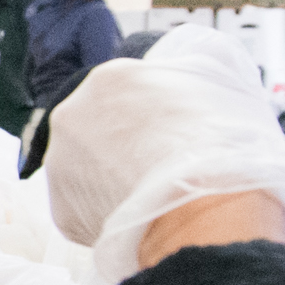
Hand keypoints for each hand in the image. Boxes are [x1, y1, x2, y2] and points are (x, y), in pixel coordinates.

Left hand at [43, 28, 284, 280]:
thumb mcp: (224, 84)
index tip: (173, 138)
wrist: (205, 210)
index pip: (126, 94)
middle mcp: (71, 115)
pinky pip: (86, 213)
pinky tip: (139, 221)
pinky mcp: (62, 211)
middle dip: (126, 148)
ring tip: (153, 199)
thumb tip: (196, 62)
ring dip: (113, 183)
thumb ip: (199, 70)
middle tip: (161, 169)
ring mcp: (61, 165)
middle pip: (99, 130)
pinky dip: (110, 219)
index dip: (154, 118)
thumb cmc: (221, 147)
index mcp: (108, 78)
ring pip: (88, 172)